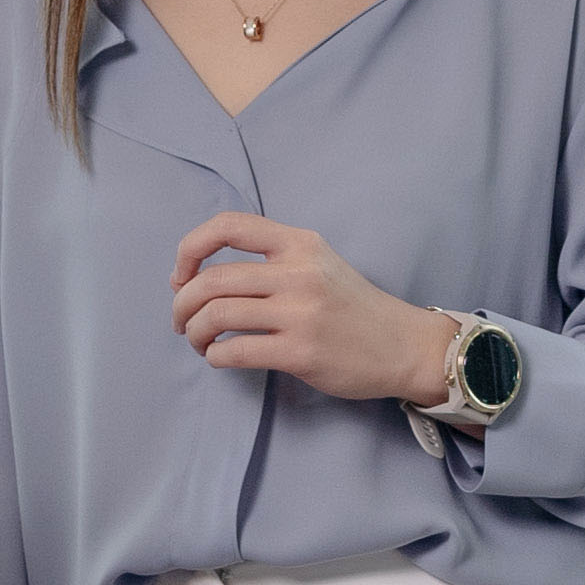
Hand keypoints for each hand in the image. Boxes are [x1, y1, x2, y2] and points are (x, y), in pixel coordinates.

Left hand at [171, 213, 448, 407]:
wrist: (404, 345)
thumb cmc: (353, 308)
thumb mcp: (319, 263)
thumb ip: (273, 260)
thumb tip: (203, 276)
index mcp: (299, 243)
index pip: (228, 226)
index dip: (191, 247)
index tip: (182, 274)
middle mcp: (298, 273)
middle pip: (212, 280)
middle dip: (182, 303)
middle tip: (180, 320)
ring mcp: (300, 313)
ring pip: (217, 315)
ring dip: (194, 332)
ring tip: (199, 342)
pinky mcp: (300, 352)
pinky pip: (235, 351)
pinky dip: (215, 356)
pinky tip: (220, 358)